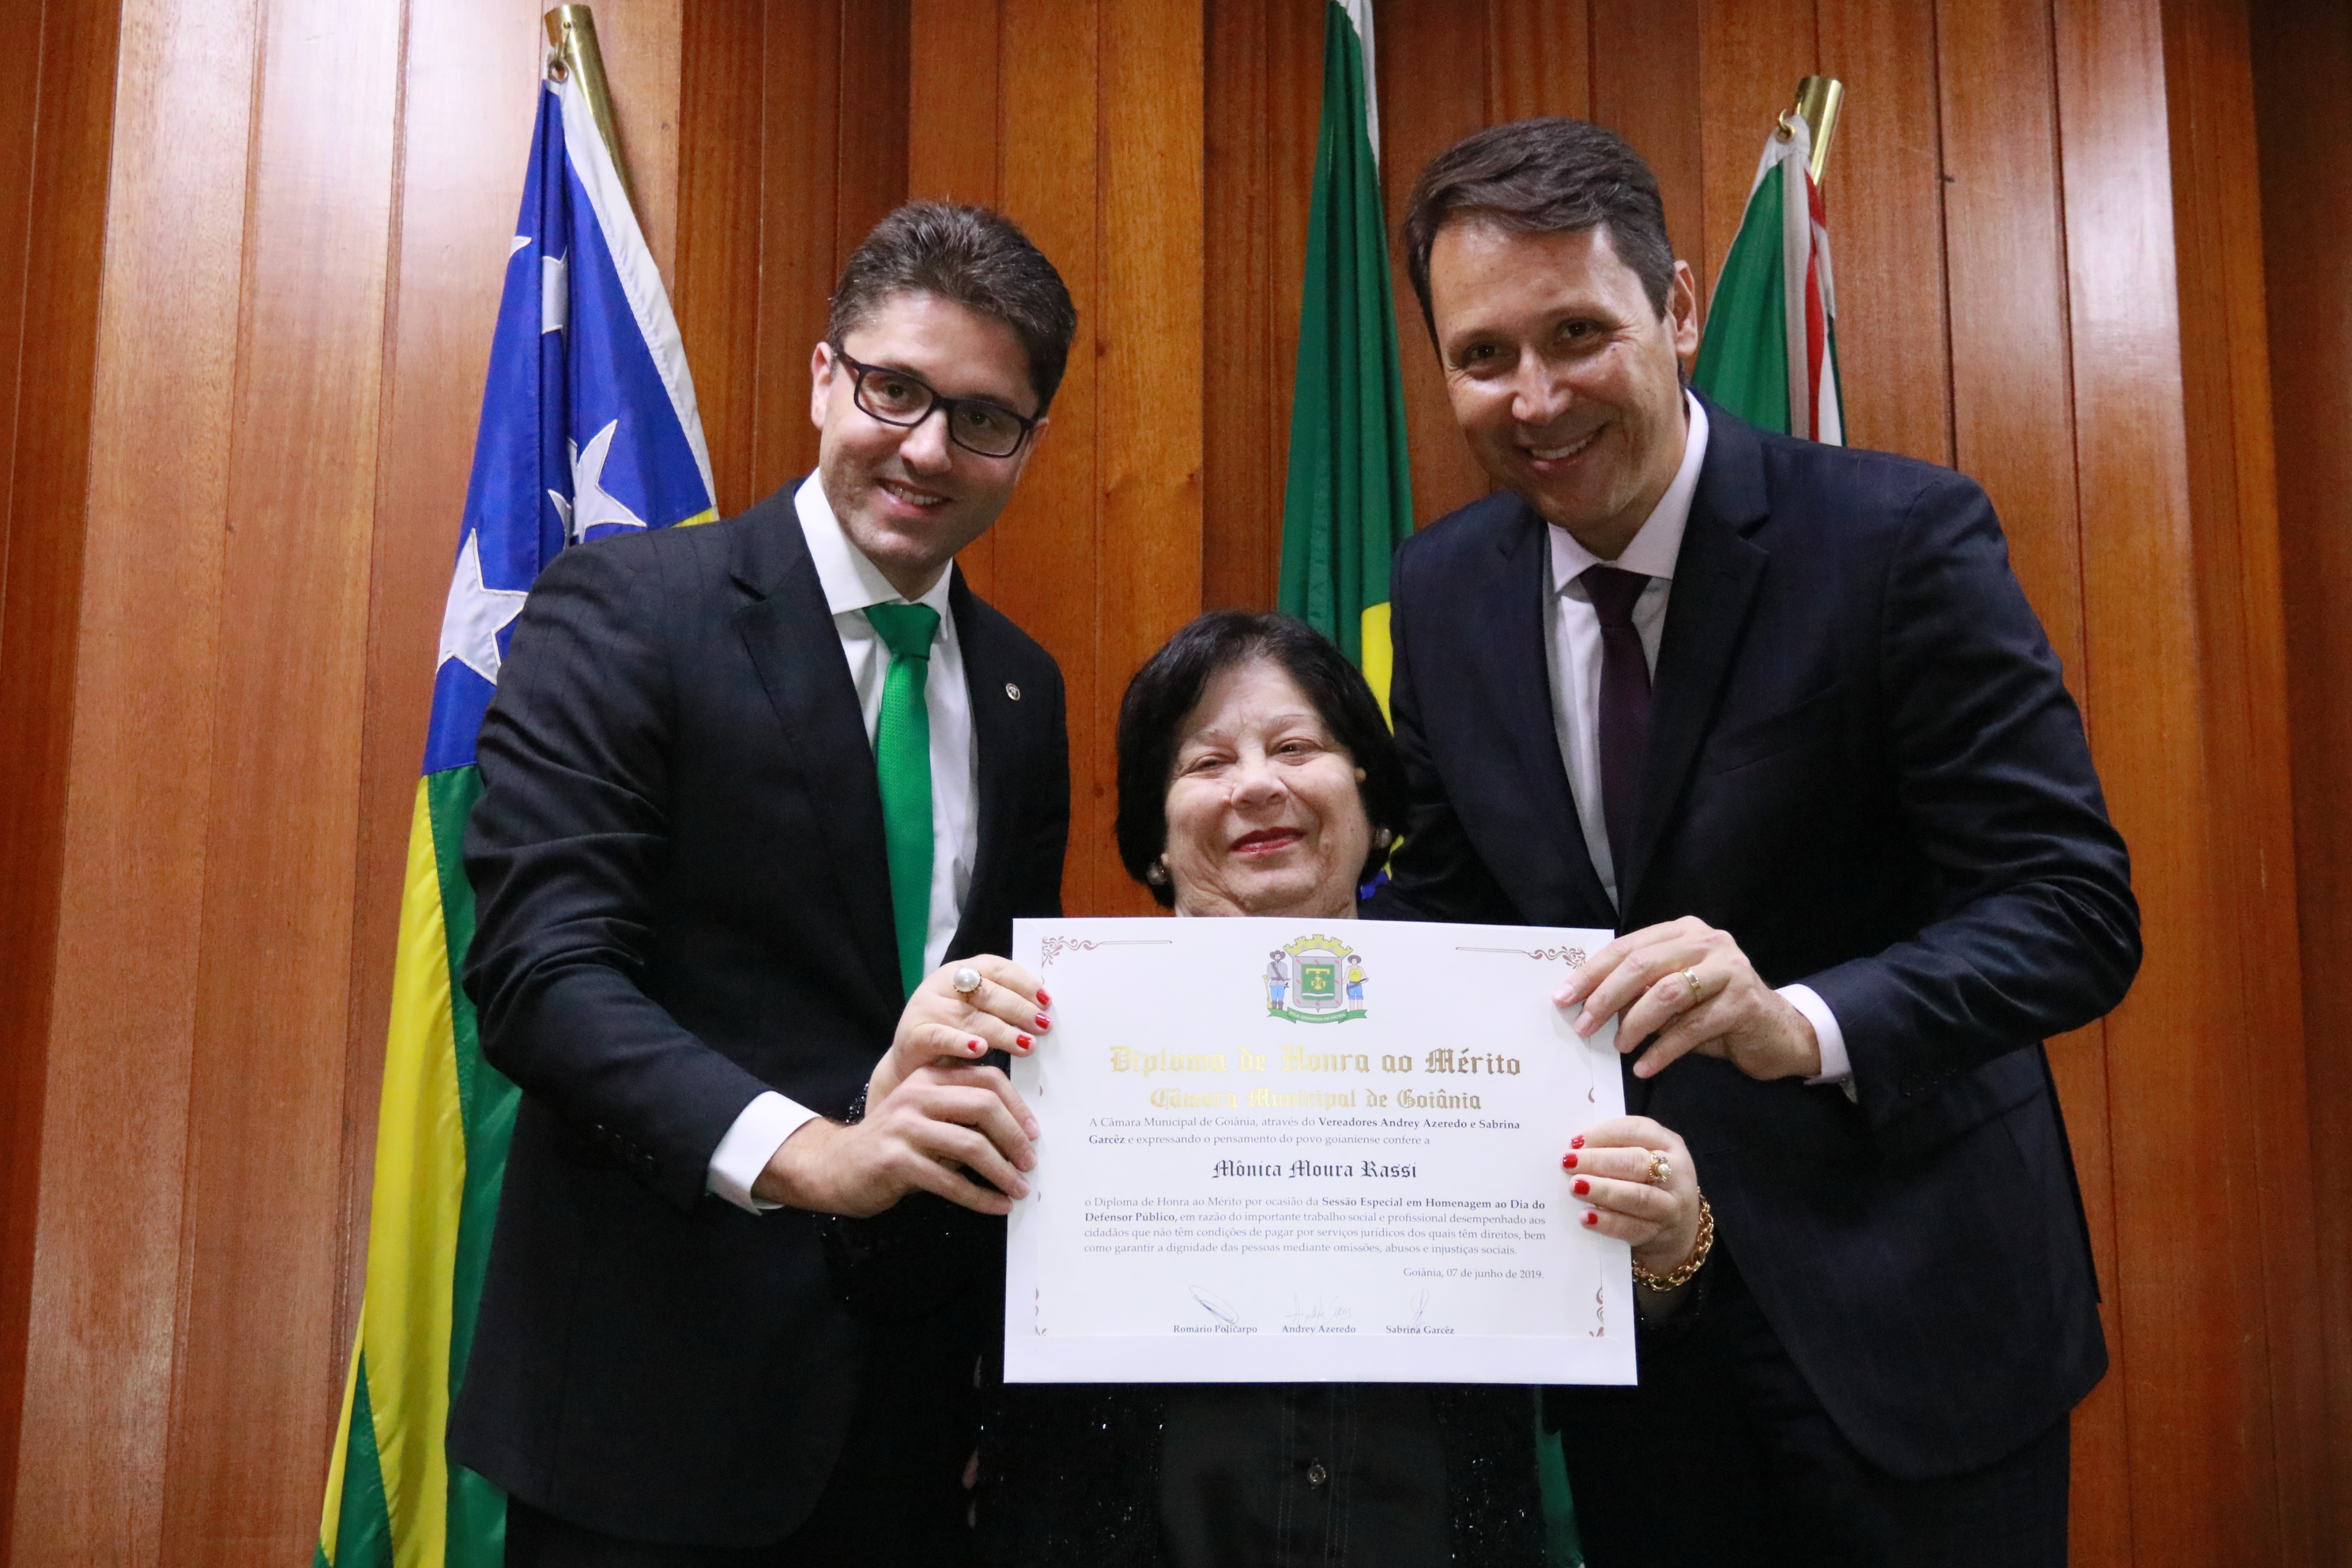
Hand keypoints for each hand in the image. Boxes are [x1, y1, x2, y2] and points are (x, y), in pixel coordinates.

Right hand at [752, 1059, 1039, 1217]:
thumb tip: (1019, 1133)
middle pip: (984, 1107)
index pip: (988, 1079)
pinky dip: (980, 1196)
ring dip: (1002, 1172)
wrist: (835, 1166)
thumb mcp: (926, 1116)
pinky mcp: (896, 1161)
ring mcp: (904, 1127)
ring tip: (1019, 1189)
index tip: (1034, 1133)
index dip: (1018, 1107)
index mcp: (929, 1078)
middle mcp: (917, 1095)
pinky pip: (950, 1181)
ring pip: (971, 1145)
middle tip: (1029, 1163)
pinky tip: (996, 1206)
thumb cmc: (892, 1144)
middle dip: (1015, 1138)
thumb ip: (961, 1114)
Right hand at [869, 955, 1052, 1106]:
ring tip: (1027, 1045)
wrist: (909, 1066)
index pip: (996, 968)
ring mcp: (926, 1007)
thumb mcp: (976, 1015)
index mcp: (960, 971)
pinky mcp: (914, 1033)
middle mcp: (941, 983)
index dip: (1023, 982)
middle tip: (1044, 1026)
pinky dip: (962, 1043)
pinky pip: (941, 1036)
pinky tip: (981, 1050)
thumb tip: (1044, 1012)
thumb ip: (1001, 1007)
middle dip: (1020, 1009)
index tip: (1046, 1000)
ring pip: (970, 1016)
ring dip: (1003, 1031)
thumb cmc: (952, 1038)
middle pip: (987, 992)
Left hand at [1555, 916, 1819, 1080]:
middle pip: (1642, 965)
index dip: (1591, 973)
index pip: (1626, 947)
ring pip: (1667, 993)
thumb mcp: (1675, 995)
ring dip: (1635, 1022)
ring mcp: (1729, 968)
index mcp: (1682, 932)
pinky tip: (1644, 1065)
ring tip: (1617, 1046)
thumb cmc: (1715, 1013)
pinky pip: (1693, 1026)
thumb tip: (1584, 1003)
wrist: (1777, 1033)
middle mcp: (1707, 942)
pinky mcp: (1744, 1001)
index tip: (1561, 998)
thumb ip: (1640, 990)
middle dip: (1605, 997)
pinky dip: (1663, 1049)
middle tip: (1582, 1025)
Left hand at [1562, 1115, 1701, 1279]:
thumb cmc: (1650, 1183)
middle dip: (1599, 1161)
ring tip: (1575, 1187)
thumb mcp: (1645, 1157)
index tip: (1575, 1142)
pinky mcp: (1660, 1233)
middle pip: (1636, 1162)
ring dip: (1603, 1190)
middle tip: (1567, 1162)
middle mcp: (1675, 1172)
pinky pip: (1632, 1228)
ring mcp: (1671, 1205)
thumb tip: (1574, 1148)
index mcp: (1669, 1144)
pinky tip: (1586, 1217)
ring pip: (1637, 1196)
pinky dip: (1608, 1222)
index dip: (1604, 1134)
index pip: (1637, 1130)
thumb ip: (1615, 1149)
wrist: (1679, 1229)